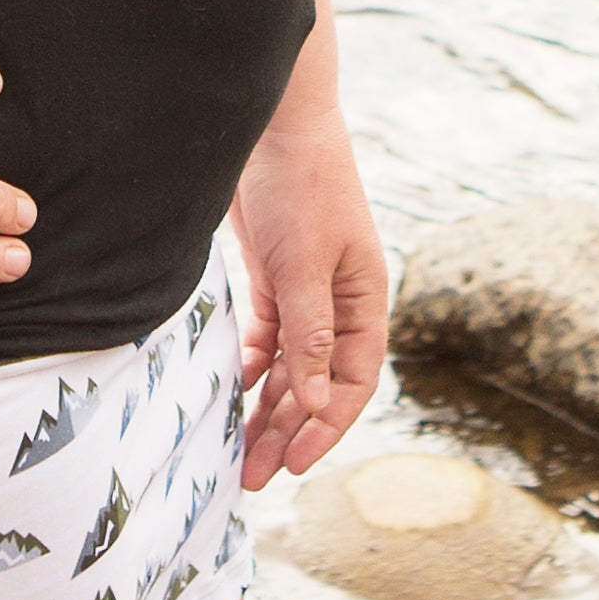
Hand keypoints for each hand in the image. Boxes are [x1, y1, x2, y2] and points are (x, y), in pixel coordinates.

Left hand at [231, 103, 386, 489]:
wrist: (275, 124)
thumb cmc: (303, 186)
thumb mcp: (306, 265)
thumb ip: (310, 333)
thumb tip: (319, 401)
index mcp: (364, 302)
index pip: (354, 382)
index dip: (327, 427)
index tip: (294, 465)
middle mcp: (341, 304)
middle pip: (319, 383)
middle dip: (290, 430)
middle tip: (255, 475)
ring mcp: (308, 291)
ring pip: (291, 366)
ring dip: (269, 406)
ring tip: (241, 448)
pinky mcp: (276, 277)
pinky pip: (268, 338)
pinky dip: (253, 366)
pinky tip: (234, 390)